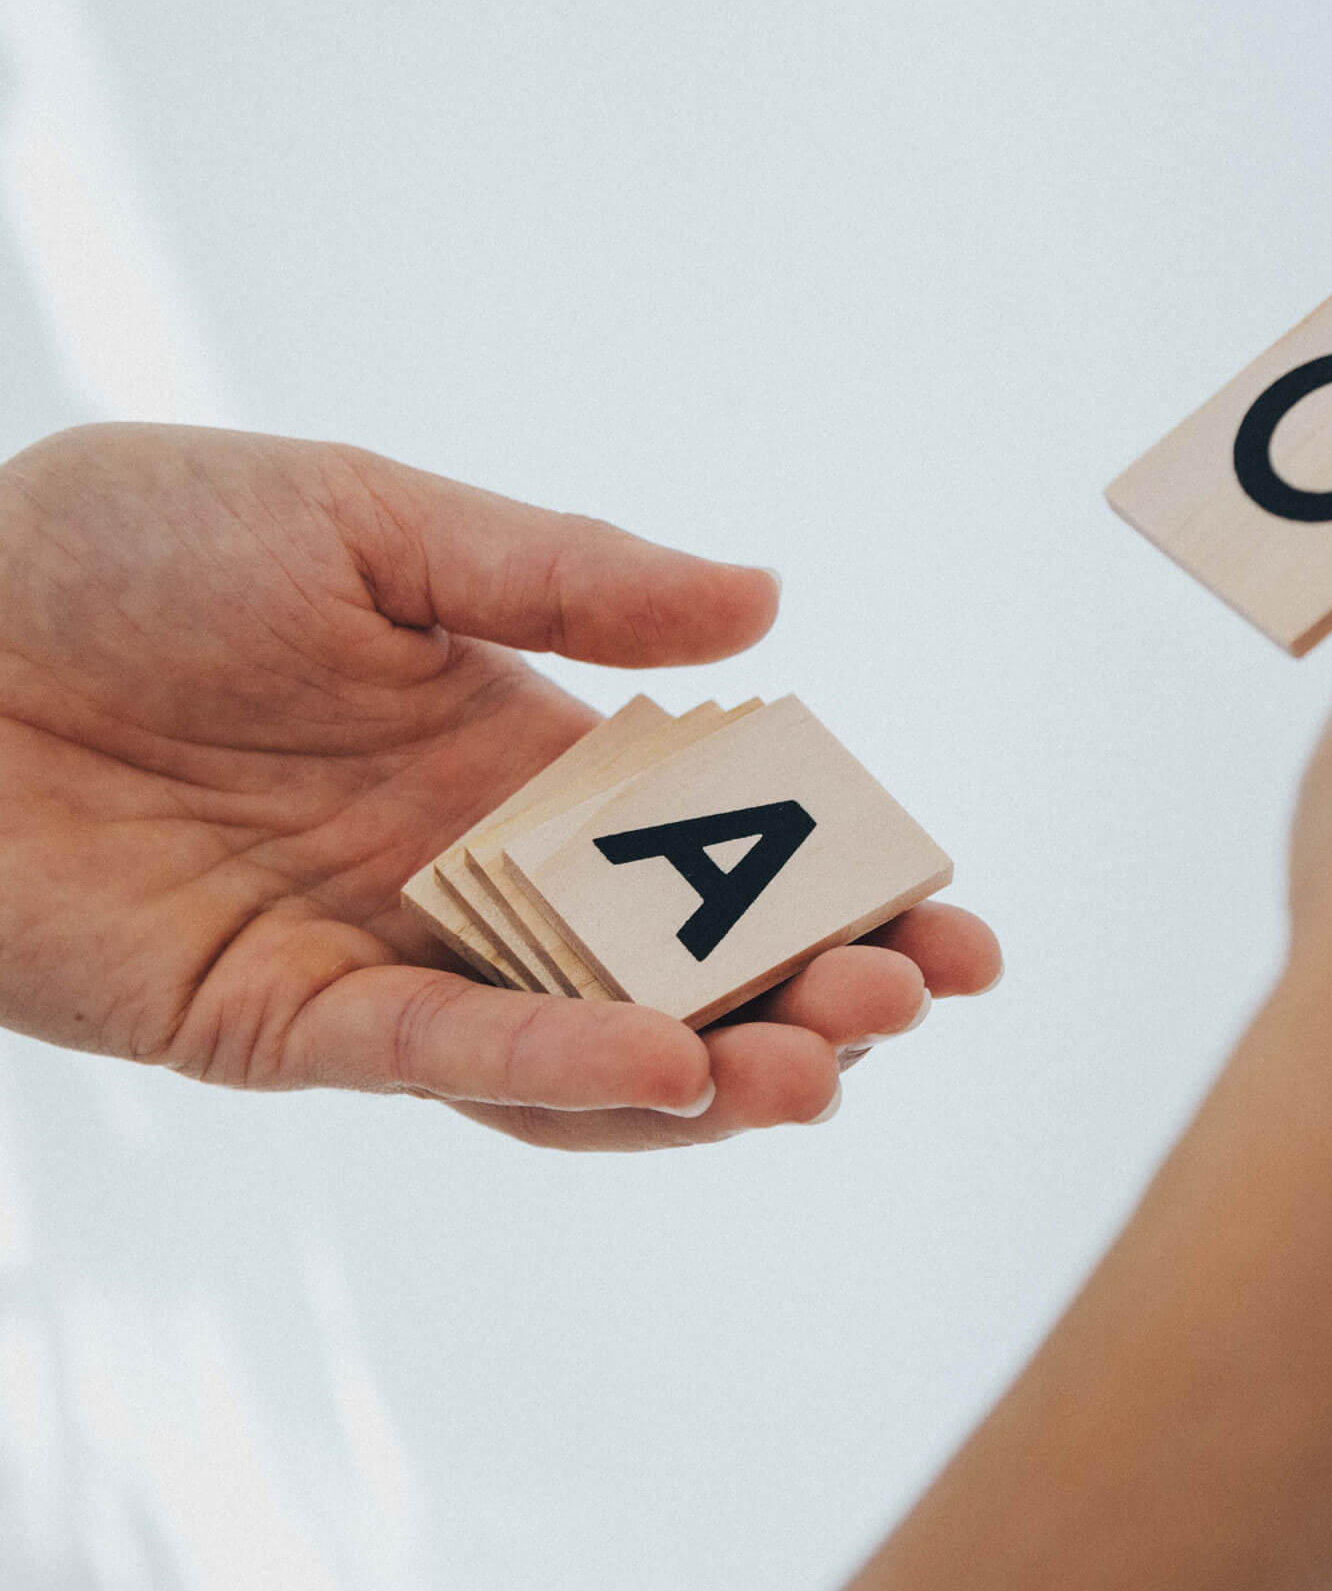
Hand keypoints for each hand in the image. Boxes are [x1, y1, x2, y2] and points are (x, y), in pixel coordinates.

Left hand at [0, 425, 999, 1148]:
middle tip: (907, 998)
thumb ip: (563, 575)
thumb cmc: (121, 550)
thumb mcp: (370, 522)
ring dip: (715, 1068)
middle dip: (811, 993)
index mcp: (525, 754)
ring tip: (821, 1064)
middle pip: (683, 968)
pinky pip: (444, 1060)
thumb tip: (767, 600)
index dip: (840, 886)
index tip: (951, 915)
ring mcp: (397, 957)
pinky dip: (556, 1068)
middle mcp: (484, 875)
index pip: (722, 845)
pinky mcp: (288, 1025)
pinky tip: (666, 1062)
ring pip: (589, 1056)